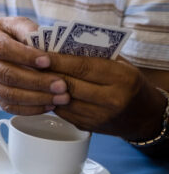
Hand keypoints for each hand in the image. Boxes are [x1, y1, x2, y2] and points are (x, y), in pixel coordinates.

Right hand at [0, 17, 68, 113]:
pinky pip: (9, 106)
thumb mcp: (14, 24)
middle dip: (36, 81)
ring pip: (8, 94)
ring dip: (36, 98)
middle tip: (62, 85)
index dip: (25, 56)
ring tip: (61, 98)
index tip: (47, 61)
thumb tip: (49, 45)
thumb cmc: (4, 34)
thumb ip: (28, 31)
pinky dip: (30, 108)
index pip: (2, 48)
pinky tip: (49, 105)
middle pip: (5, 74)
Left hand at [44, 53, 165, 139]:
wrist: (143, 115)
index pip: (83, 68)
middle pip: (70, 85)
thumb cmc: (127, 82)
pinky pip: (63, 112)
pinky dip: (51, 100)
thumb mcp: (119, 64)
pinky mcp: (89, 127)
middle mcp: (112, 99)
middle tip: (29, 64)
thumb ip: (93, 56)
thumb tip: (57, 47)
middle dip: (47, 74)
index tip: (40, 55)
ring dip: (45, 89)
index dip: (58, 61)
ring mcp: (100, 116)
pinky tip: (43, 91)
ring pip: (63, 101)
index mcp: (121, 78)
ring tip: (32, 77)